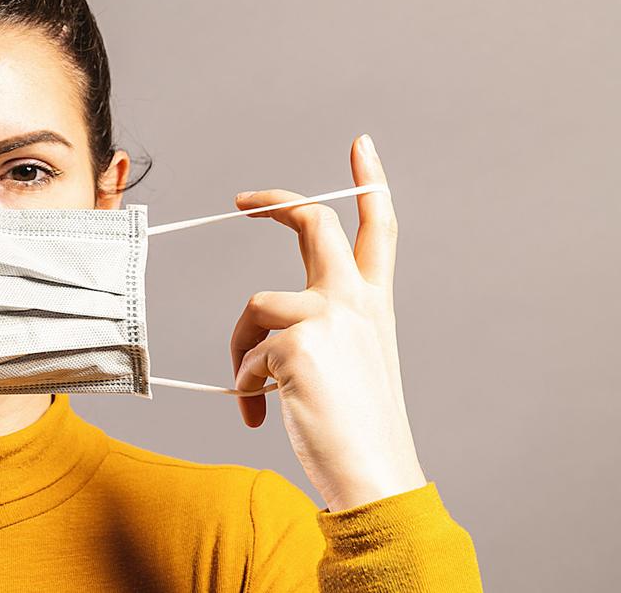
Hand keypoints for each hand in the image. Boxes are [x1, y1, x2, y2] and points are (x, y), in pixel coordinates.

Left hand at [229, 134, 426, 511]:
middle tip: (243, 200)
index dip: (369, 182)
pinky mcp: (295, 344)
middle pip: (313, 225)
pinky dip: (245, 387)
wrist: (373, 474)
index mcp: (374, 304)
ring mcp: (326, 317)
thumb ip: (318, 330)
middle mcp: (355, 301)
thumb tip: (263, 328)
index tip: (360, 145)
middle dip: (276, 202)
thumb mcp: (350, 365)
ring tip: (256, 392)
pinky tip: (263, 414)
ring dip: (242, 350)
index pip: (378, 228)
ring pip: (255, 306)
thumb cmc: (357, 429)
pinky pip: (245, 356)